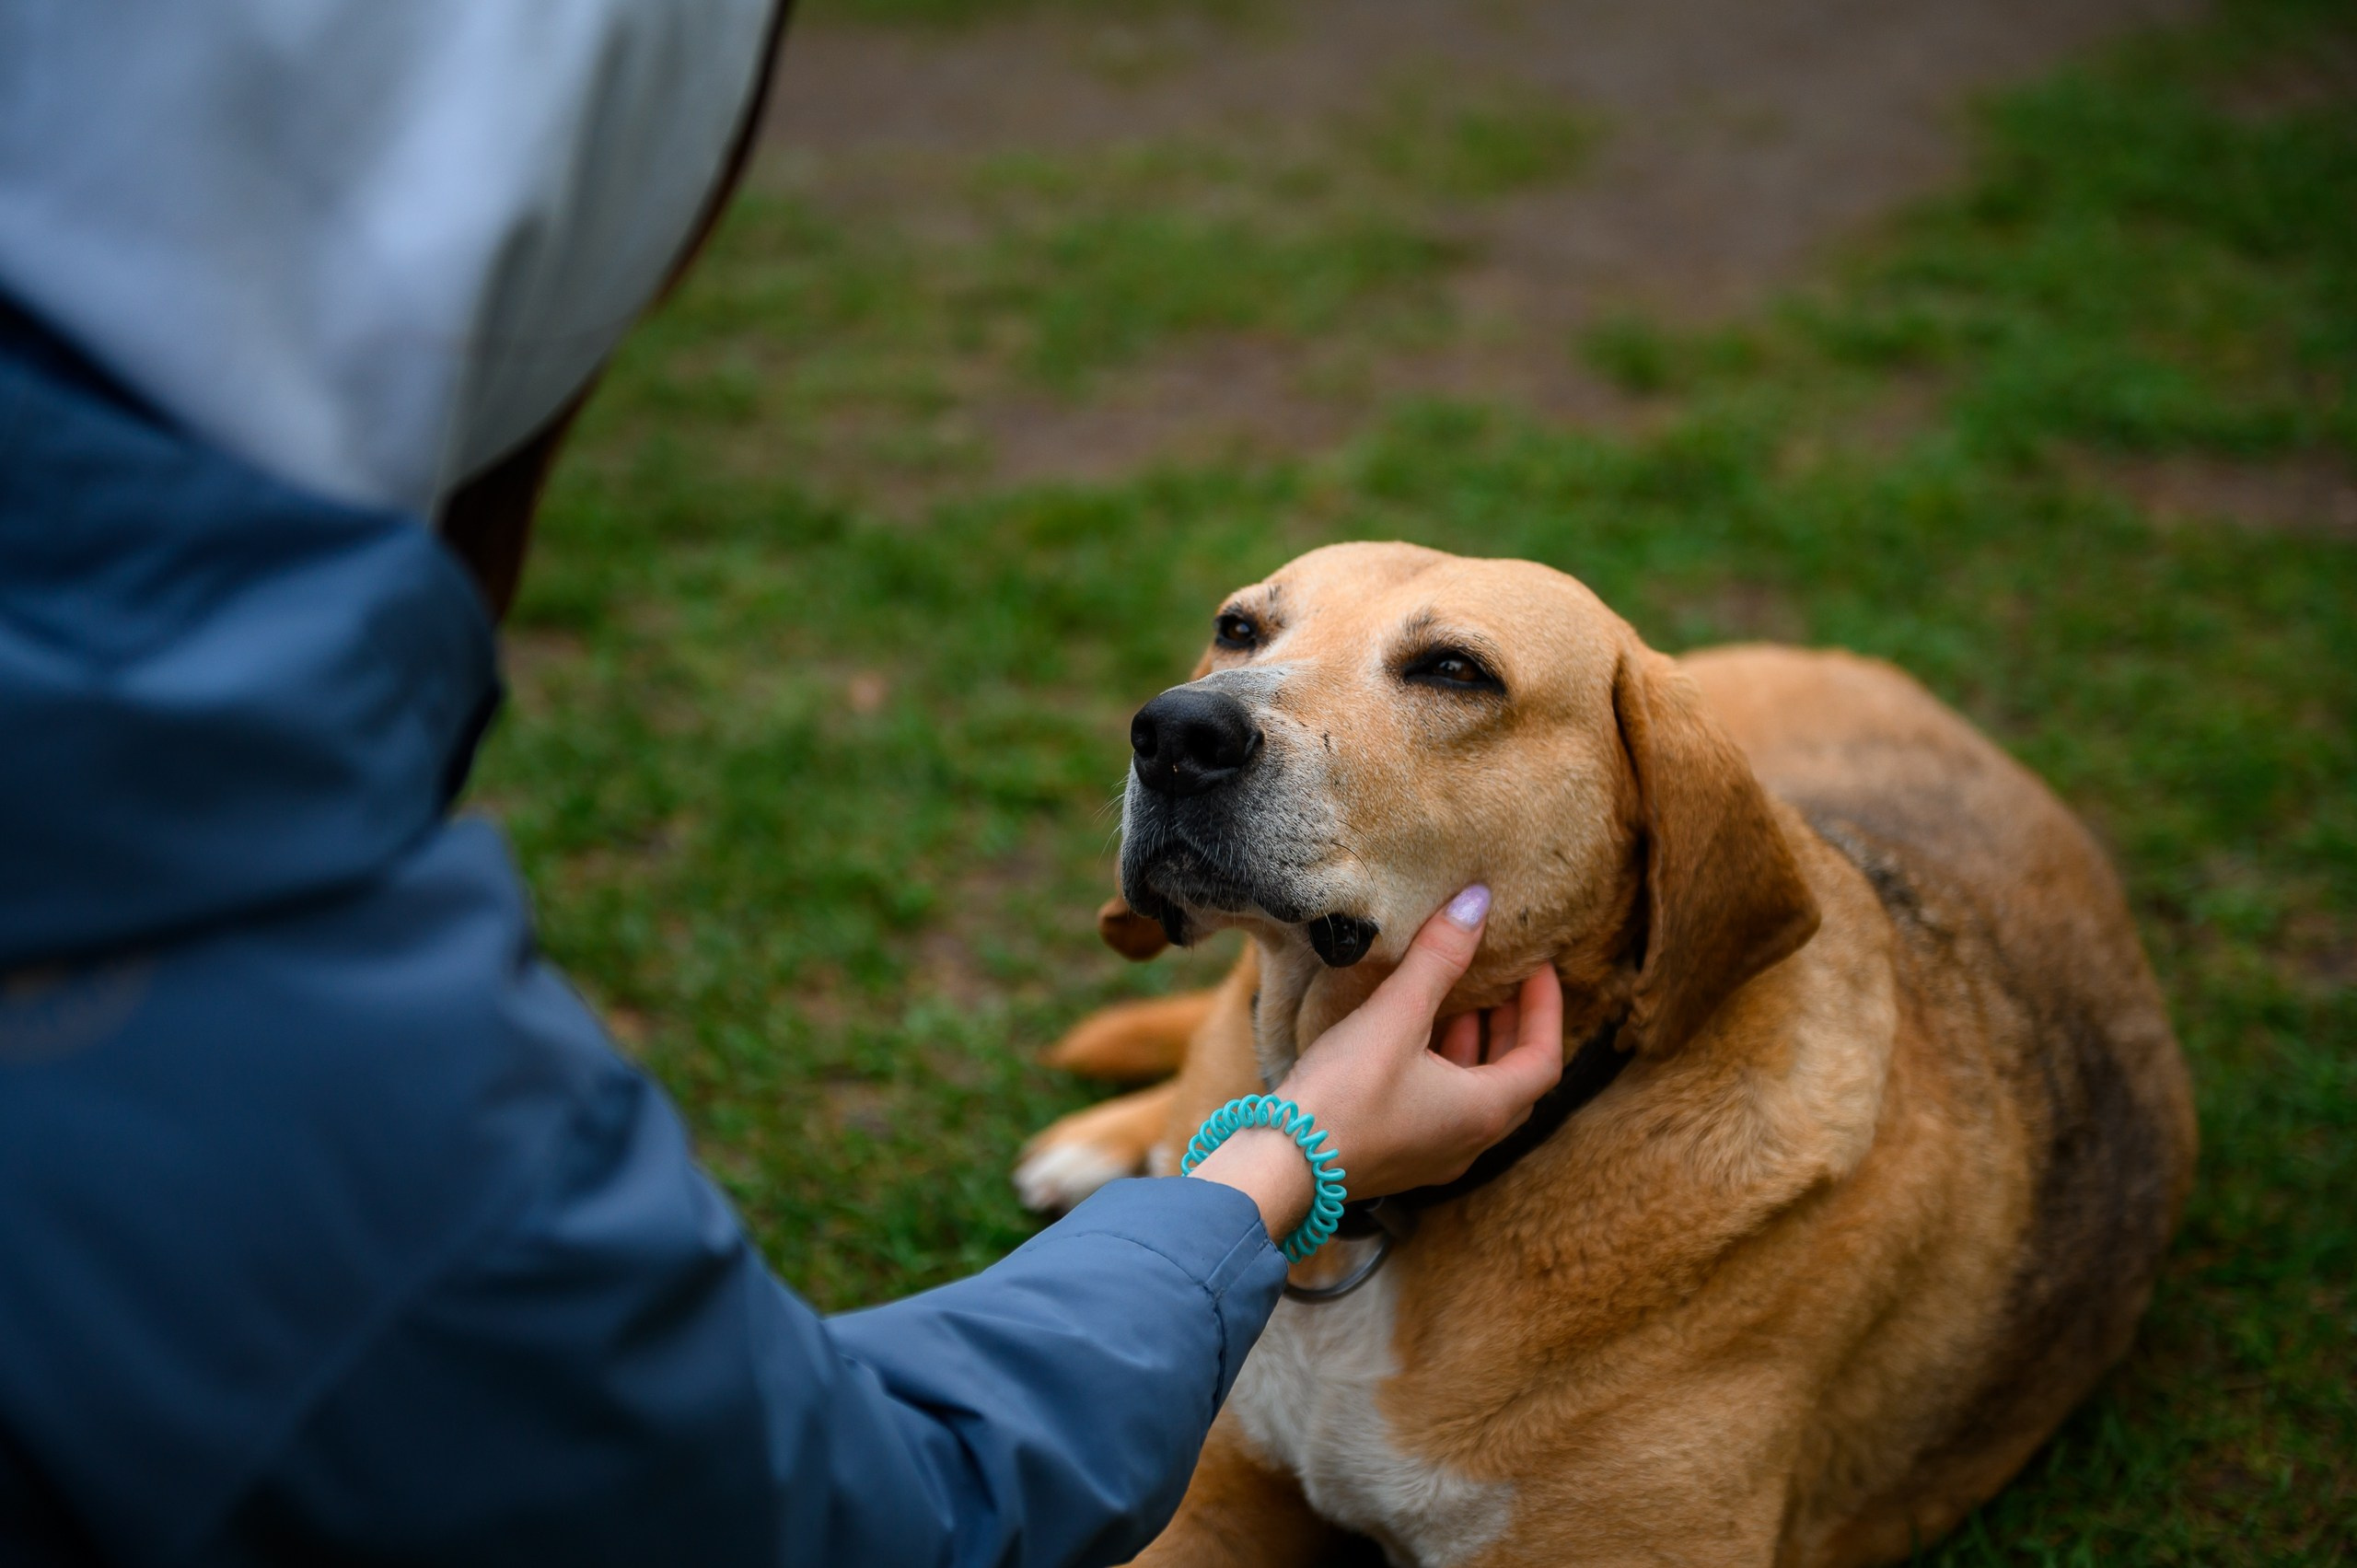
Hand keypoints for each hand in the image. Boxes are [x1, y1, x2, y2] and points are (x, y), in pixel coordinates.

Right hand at [1189, 886, 1564, 1240]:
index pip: (1544, 1058)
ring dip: (1475, 1046)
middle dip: (1513, 1026)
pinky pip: (1441, 1107)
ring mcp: (1434, 1155)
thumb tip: (1476, 904)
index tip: (1537, 966)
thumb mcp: (1396, 1017)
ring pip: (1475, 1094)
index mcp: (1484, 1112)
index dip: (1546, 1008)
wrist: (1281, 1164)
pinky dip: (1443, 1067)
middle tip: (1505, 979)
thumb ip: (1439, 959)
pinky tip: (1412, 1036)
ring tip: (1461, 998)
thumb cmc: (1345, 1095)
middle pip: (1515, 1079)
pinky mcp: (1398, 1155)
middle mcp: (1469, 1141)